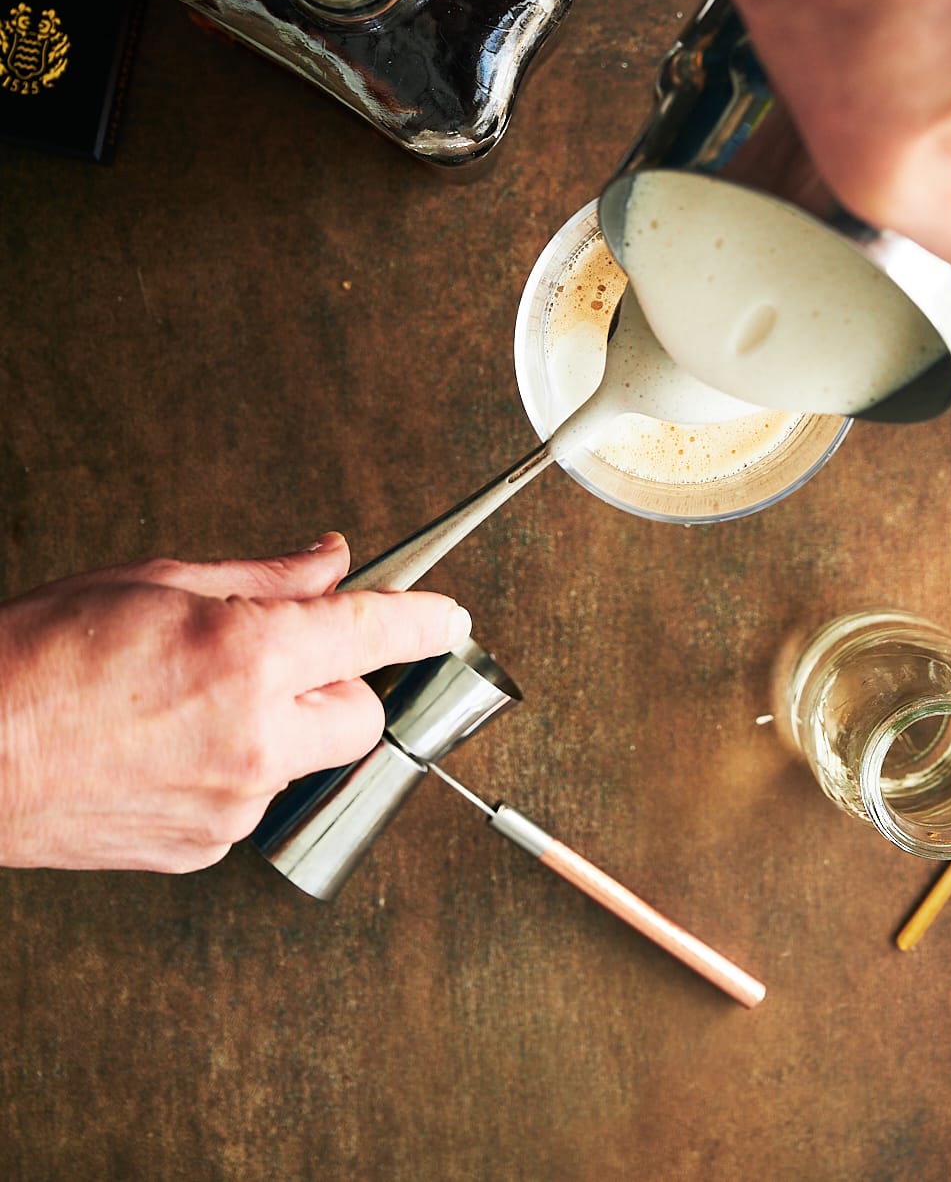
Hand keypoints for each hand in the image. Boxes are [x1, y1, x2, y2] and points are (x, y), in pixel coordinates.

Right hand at [0, 534, 470, 872]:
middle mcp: (253, 740)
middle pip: (361, 715)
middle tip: (288, 656)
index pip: (372, 633)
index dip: (422, 620)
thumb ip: (264, 577)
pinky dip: (236, 771)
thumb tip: (330, 562)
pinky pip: (254, 801)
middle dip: (342, 683)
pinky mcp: (202, 849)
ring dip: (281, 729)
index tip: (448, 618)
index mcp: (247, 657)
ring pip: (306, 761)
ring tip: (194, 702)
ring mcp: (230, 806)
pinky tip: (170, 746)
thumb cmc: (42, 658)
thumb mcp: (157, 582)